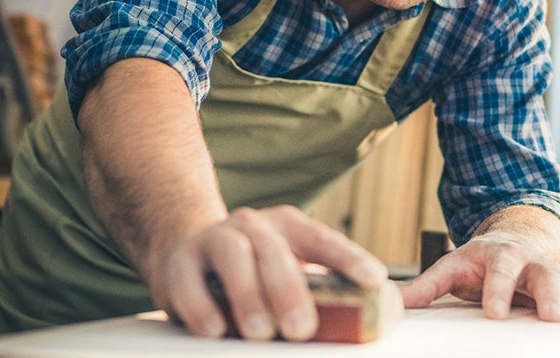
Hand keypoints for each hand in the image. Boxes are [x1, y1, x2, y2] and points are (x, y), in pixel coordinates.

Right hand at [144, 205, 388, 340]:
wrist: (185, 251)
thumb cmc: (254, 270)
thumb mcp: (289, 269)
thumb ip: (326, 289)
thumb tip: (380, 311)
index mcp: (289, 226)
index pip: (324, 240)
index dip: (349, 258)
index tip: (373, 280)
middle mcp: (253, 226)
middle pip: (274, 251)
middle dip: (289, 292)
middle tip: (301, 329)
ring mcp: (213, 239)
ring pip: (233, 257)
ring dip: (248, 297)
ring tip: (260, 333)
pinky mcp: (178, 263)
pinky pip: (188, 282)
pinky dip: (201, 308)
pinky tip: (214, 331)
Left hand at [401, 231, 559, 321]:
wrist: (512, 238)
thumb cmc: (477, 261)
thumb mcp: (450, 267)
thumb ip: (425, 286)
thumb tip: (392, 304)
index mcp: (497, 256)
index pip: (498, 272)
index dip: (497, 290)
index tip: (495, 312)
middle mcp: (528, 260)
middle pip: (541, 275)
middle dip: (548, 295)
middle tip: (551, 318)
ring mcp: (551, 270)